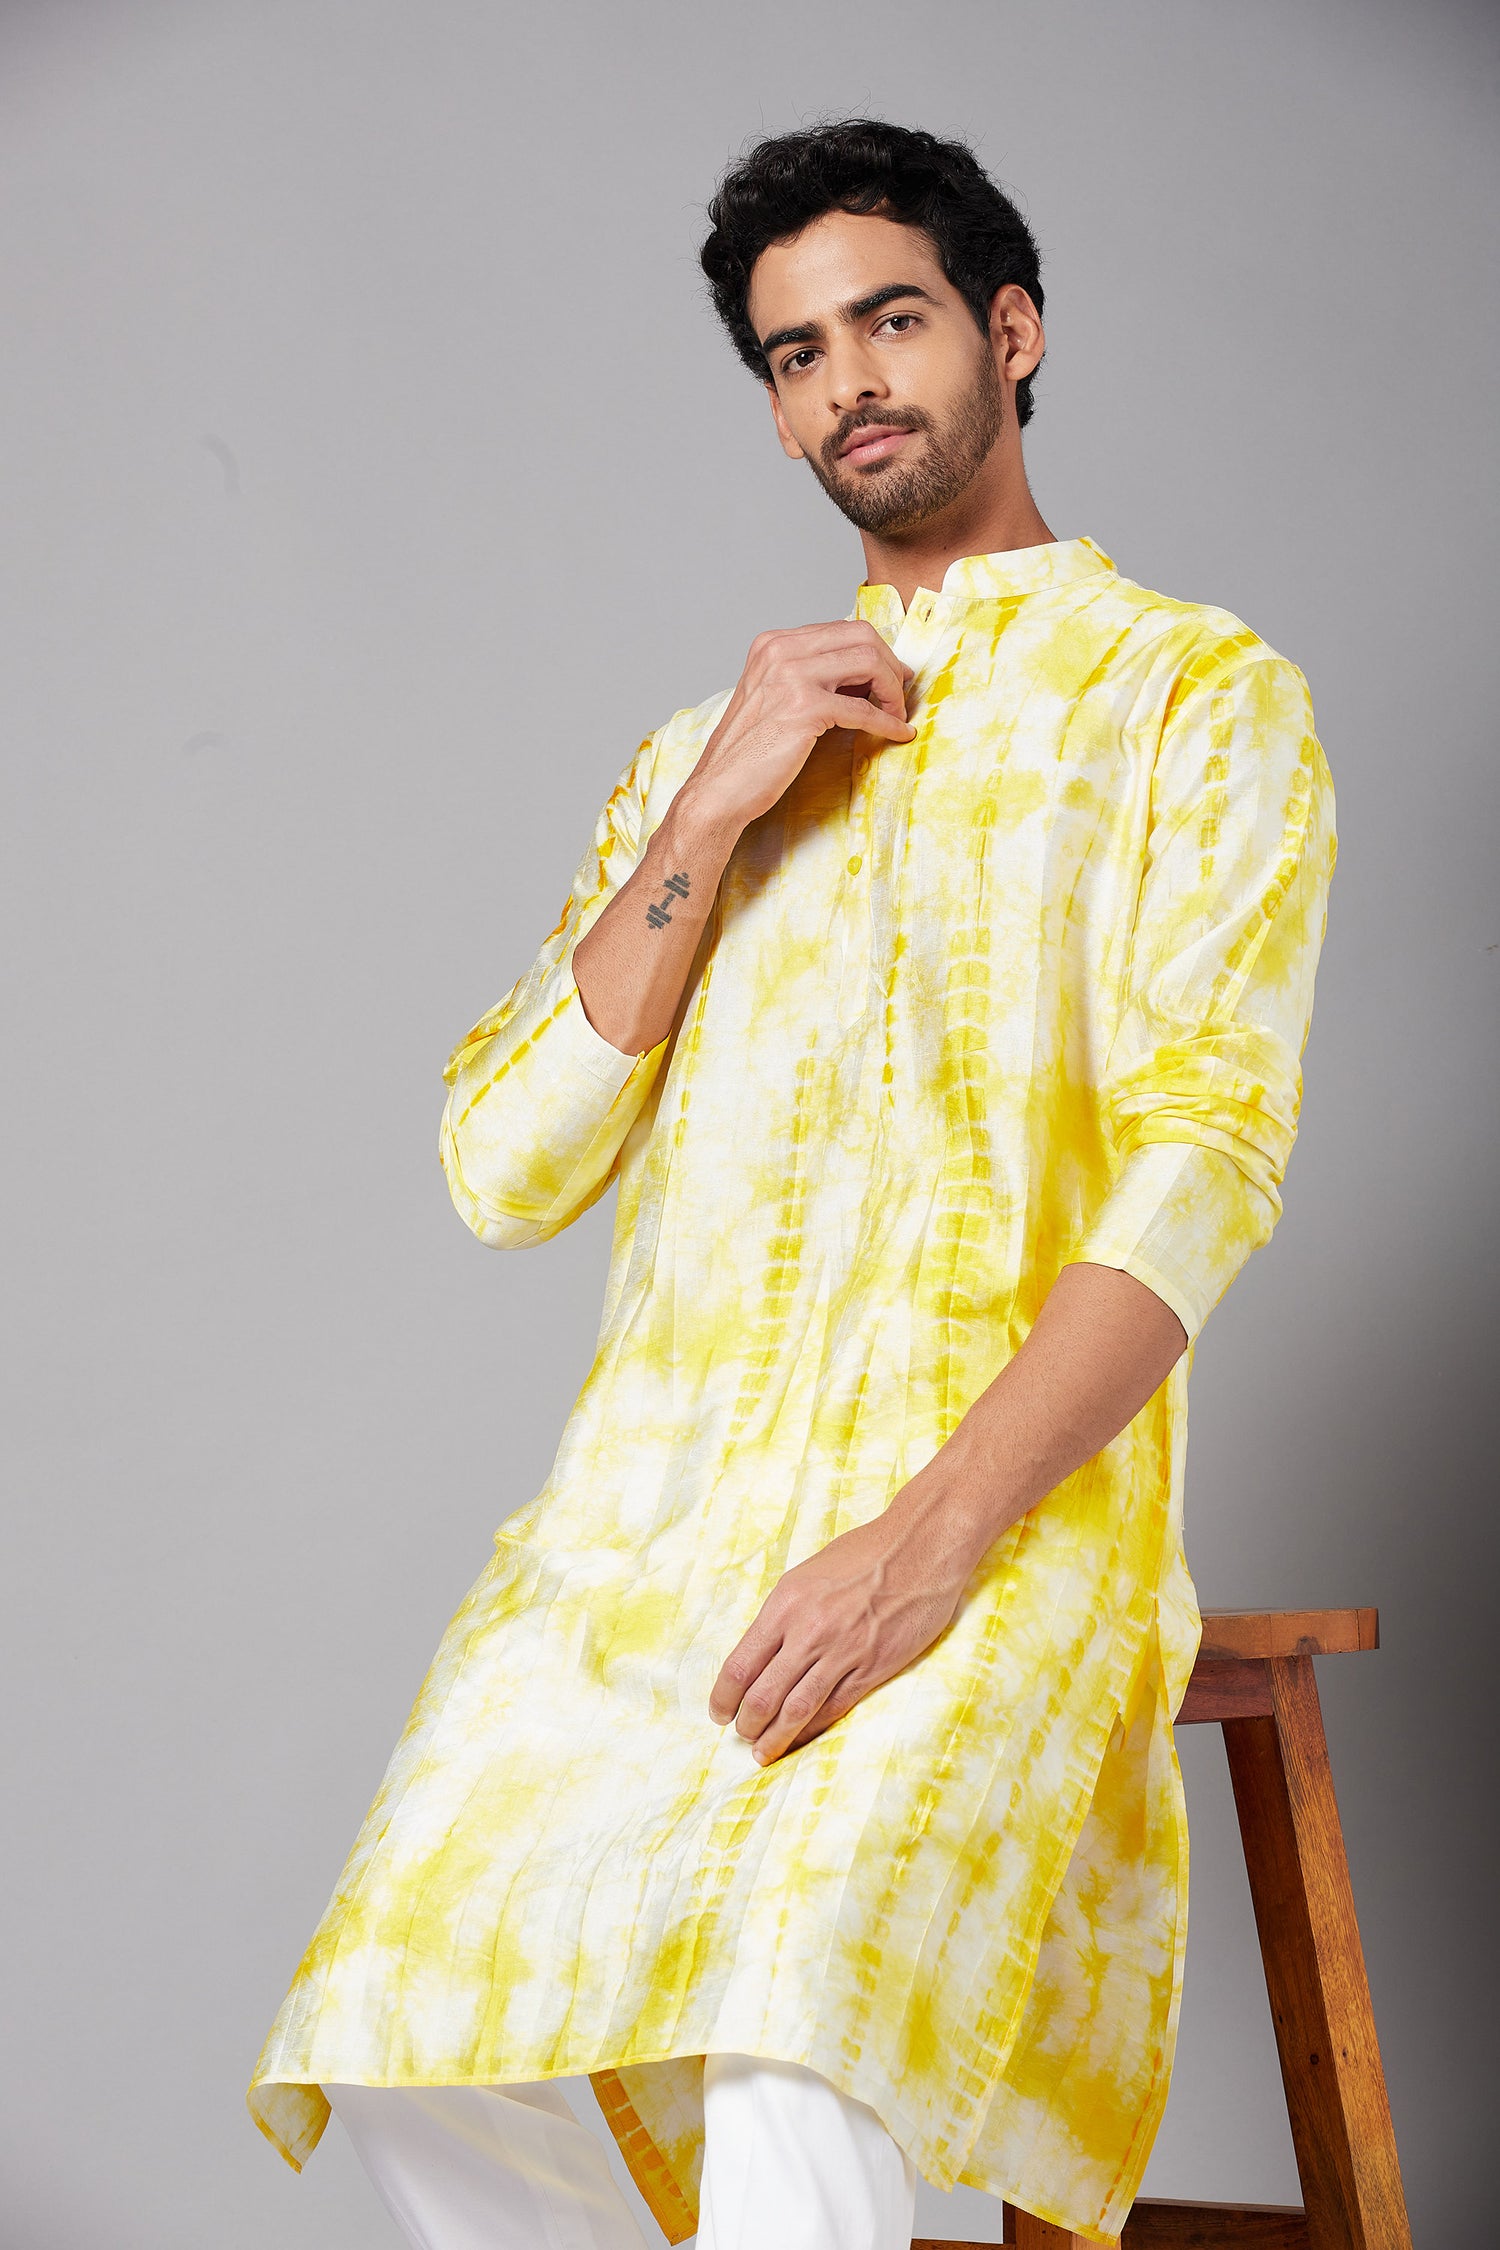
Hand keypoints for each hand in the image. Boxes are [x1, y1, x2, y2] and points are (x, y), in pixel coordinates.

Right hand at [686, 621, 915, 832]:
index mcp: (773, 643)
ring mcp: (791, 676)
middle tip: (900, 694)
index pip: (841, 629)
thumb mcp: (774, 697)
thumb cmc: (748, 751)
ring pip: (868, 662)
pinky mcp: (804, 708)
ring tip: (897, 715)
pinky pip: (864, 709)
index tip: (892, 676)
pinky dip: (887, 723)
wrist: (719, 788)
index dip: (876, 652)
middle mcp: (780, 651)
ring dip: (892, 691)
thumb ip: (809, 676)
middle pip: (861, 636)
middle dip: (890, 665)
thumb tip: (862, 672)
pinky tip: (896, 735)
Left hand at [708, 1499, 977, 1765]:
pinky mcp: (872, 1668)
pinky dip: (812, 1730)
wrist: (921, 1547)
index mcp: (785, 1604)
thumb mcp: (807, 1574)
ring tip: (761, 1752)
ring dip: (774, 1738)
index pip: (740, 1666)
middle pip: (763, 1696)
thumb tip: (762, 1652)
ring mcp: (841, 1653)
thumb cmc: (864, 1553)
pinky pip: (834, 1709)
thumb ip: (784, 1613)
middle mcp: (808, 1632)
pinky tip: (800, 1740)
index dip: (723, 1697)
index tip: (718, 1711)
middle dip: (746, 1723)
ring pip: (796, 1710)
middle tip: (740, 1734)